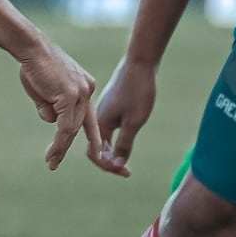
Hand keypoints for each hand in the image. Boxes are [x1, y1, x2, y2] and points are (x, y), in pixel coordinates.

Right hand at [17, 38, 101, 170]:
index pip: (89, 115)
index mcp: (84, 86)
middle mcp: (88, 89)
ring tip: (52, 162)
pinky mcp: (70, 96)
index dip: (91, 135)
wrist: (30, 46)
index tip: (96, 152)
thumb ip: (50, 106)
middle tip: (61, 161)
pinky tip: (53, 152)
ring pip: (73, 128)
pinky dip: (59, 142)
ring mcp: (81, 92)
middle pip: (82, 124)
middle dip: (74, 145)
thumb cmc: (33, 64)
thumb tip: (52, 120)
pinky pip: (66, 126)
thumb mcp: (43, 90)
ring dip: (62, 147)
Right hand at [88, 56, 156, 177]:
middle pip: (97, 147)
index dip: (108, 166)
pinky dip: (114, 139)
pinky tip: (125, 139)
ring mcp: (103, 110)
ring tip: (125, 160)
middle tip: (126, 172)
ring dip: (111, 151)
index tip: (125, 173)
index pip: (95, 153)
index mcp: (99, 122)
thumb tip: (117, 165)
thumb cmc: (137, 91)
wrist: (139, 63)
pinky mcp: (110, 104)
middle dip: (109, 161)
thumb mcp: (134, 121)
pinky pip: (107, 127)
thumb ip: (124, 143)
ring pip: (102, 137)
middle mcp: (97, 117)